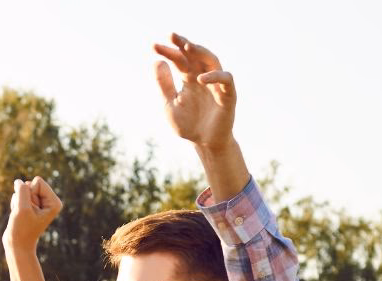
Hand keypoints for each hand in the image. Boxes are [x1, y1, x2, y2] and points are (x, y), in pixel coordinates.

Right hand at [2, 177, 61, 248]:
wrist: (17, 245)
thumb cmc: (22, 230)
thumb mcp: (22, 209)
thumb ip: (22, 191)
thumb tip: (19, 181)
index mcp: (54, 202)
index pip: (37, 182)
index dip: (29, 195)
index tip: (30, 210)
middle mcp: (49, 201)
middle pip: (30, 185)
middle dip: (23, 198)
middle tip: (26, 214)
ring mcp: (39, 203)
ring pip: (23, 190)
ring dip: (18, 202)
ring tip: (22, 216)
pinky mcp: (30, 205)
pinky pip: (18, 195)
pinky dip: (15, 205)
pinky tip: (18, 216)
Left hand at [154, 33, 235, 149]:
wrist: (204, 143)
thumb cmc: (188, 124)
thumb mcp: (170, 103)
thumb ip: (164, 84)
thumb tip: (157, 61)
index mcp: (189, 78)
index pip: (179, 60)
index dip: (168, 52)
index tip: (153, 46)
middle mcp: (203, 77)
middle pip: (196, 55)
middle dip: (184, 44)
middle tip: (171, 35)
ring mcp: (216, 84)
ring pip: (212, 61)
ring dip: (200, 52)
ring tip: (187, 46)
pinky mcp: (228, 95)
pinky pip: (225, 80)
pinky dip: (215, 76)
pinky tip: (199, 78)